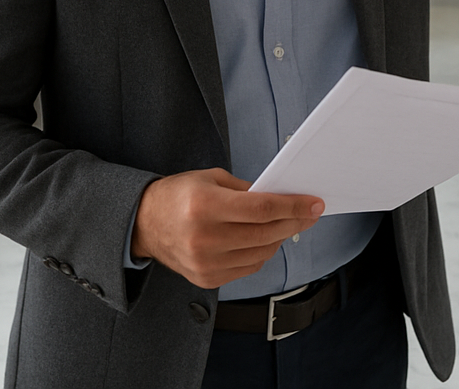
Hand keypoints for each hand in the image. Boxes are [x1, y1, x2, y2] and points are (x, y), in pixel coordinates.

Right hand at [131, 167, 323, 288]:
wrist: (144, 224)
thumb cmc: (179, 196)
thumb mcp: (211, 179)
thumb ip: (246, 190)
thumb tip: (282, 197)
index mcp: (205, 206)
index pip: (262, 208)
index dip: (294, 206)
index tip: (315, 204)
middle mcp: (205, 238)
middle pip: (265, 233)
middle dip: (294, 222)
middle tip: (310, 213)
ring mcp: (205, 263)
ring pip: (261, 254)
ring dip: (280, 238)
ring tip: (286, 224)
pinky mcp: (207, 279)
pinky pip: (248, 268)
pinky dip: (262, 253)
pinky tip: (264, 240)